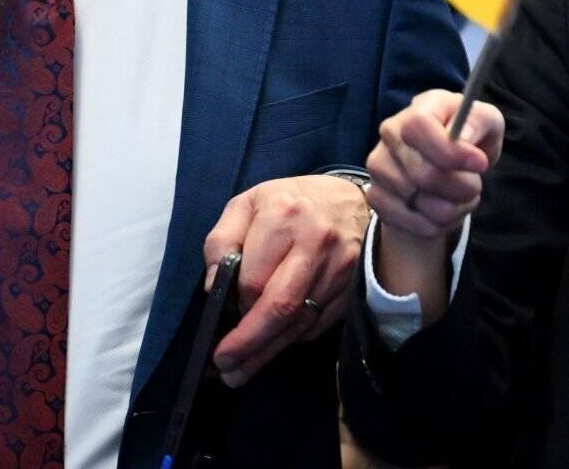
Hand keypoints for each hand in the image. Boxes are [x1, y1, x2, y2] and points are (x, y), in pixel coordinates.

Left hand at [204, 173, 370, 385]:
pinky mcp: (352, 283)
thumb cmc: (289, 202)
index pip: (253, 279)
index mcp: (283, 216)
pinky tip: (277, 345)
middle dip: (249, 343)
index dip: (235, 306)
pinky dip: (296, 338)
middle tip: (226, 366)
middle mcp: (315, 241)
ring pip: (301, 321)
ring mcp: (340, 264)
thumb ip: (221, 240)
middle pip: (280, 305)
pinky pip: (321, 322)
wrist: (348, 198)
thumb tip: (215, 286)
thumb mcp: (246, 205)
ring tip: (242, 371)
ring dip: (270, 350)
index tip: (222, 324)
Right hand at [365, 90, 503, 317]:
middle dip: (456, 188)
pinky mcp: (375, 195)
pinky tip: (442, 219)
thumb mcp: (489, 126)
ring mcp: (379, 164)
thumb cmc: (473, 140)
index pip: (422, 126)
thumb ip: (481, 126)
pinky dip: (426, 226)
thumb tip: (464, 142)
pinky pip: (398, 219)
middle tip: (475, 190)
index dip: (451, 151)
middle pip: (418, 170)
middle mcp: (392, 131)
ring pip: (409, 198)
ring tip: (462, 203)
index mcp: (423, 107)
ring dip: (444, 209)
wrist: (451, 169)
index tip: (480, 166)